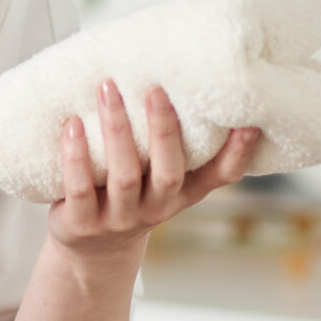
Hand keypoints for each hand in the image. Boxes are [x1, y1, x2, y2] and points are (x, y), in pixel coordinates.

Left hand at [47, 80, 259, 269]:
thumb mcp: (155, 175)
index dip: (237, 154)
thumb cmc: (127, 194)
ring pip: (123, 176)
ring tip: (107, 89)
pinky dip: (76, 156)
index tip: (249, 123)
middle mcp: (156, 208)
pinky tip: (72, 124)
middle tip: (155, 88)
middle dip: (164, 130)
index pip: (219, 177)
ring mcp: (119, 219)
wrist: (89, 248)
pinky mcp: (82, 224)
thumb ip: (167, 141)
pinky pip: (80, 188)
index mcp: (181, 192)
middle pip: (168, 172)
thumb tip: (172, 72)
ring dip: (117, 130)